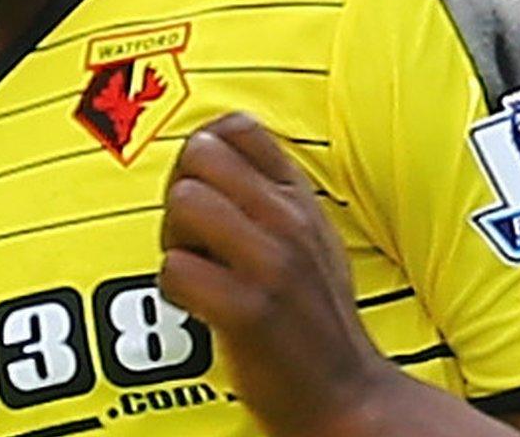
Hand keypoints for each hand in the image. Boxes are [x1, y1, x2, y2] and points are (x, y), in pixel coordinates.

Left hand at [158, 111, 392, 435]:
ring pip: (183, 203)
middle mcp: (289, 221)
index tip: (204, 188)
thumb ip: (277, 195)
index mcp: (301, 199)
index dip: (203, 150)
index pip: (237, 127)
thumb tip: (222, 153)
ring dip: (173, 239)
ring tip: (198, 268)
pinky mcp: (248, 309)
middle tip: (192, 234)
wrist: (347, 392)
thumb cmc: (319, 319)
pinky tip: (199, 306)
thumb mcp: (315, 238)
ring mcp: (271, 263)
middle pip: (199, 156)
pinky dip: (174, 289)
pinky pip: (175, 270)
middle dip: (180, 191)